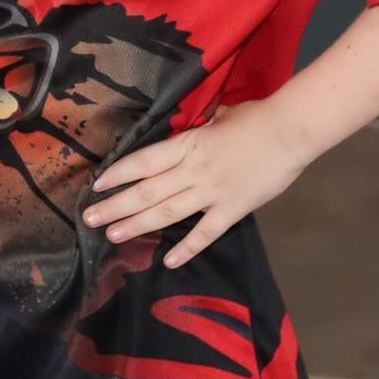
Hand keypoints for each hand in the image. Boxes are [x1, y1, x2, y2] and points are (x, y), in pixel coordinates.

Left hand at [83, 99, 310, 269]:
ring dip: (137, 225)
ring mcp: (211, 193)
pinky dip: (187, 249)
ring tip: (112, 235)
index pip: (143, 162)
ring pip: (166, 212)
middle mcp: (191, 171)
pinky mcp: (232, 210)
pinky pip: (205, 233)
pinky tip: (169, 261)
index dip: (118, 174)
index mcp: (186, 145)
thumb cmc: (255, 118)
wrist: (289, 132)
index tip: (96, 185)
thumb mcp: (218, 117)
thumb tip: (192, 127)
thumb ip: (200, 128)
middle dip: (115, 205)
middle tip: (89, 218)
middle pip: (145, 191)